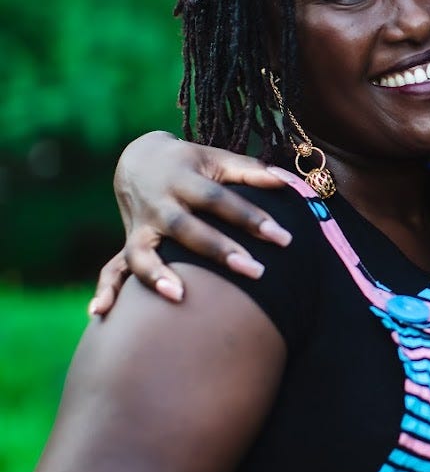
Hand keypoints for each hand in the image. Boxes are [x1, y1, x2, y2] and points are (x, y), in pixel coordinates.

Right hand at [89, 131, 290, 315]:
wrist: (138, 160)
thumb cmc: (190, 164)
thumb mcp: (217, 158)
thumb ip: (250, 171)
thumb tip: (287, 183)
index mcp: (183, 179)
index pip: (219, 200)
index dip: (250, 217)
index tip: (282, 238)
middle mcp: (159, 204)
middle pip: (187, 229)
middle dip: (219, 251)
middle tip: (255, 271)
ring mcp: (139, 226)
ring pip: (142, 252)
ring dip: (157, 275)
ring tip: (180, 296)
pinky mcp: (129, 244)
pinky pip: (112, 270)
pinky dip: (106, 291)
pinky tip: (100, 312)